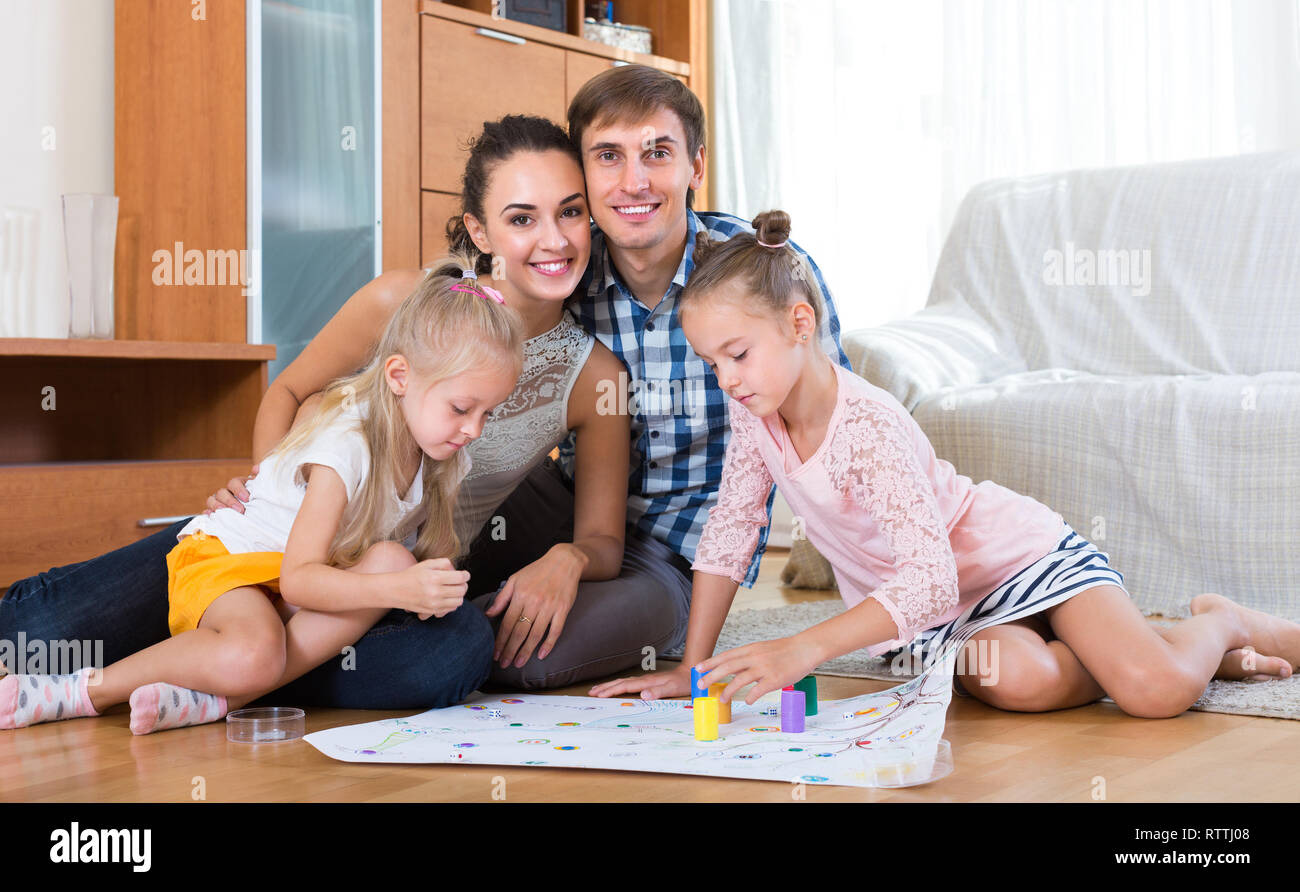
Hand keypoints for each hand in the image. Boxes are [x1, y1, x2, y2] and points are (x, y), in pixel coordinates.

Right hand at [203, 464, 258, 514]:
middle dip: (229, 501)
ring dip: (217, 507)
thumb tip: (256, 468)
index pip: (234, 483)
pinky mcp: (215, 512)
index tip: (247, 499)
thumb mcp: (261, 487)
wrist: (257, 510)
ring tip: (226, 515)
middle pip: (221, 493)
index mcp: (238, 484)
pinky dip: (208, 514)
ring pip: (211, 501)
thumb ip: (261, 477)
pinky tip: (212, 517)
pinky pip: (207, 512)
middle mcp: (226, 492)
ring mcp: (219, 502)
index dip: (239, 490)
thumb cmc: (258, 497)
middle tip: (240, 510)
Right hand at [397, 558, 469, 619]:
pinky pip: (451, 609)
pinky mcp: (432, 611)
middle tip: (459, 581)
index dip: (465, 575)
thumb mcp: (427, 564)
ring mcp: (434, 604)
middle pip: (461, 590)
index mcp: (434, 578)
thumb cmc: (411, 575)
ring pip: (459, 601)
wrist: (395, 590)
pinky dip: (452, 602)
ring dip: (459, 594)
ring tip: (453, 589)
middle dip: (463, 584)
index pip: (460, 578)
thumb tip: (456, 569)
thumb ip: (444, 563)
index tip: (465, 574)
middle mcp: (435, 592)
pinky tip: (447, 596)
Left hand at [485, 545, 583, 668]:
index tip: (495, 654)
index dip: (500, 641)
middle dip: (510, 650)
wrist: (564, 561)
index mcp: (520, 595)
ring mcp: (549, 607)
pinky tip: (541, 655)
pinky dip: (548, 644)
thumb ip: (502, 598)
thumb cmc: (537, 570)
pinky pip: (555, 630)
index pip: (507, 623)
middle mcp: (534, 602)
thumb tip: (489, 614)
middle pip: (519, 632)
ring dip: (526, 651)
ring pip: (535, 634)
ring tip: (518, 663)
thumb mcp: (515, 579)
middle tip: (504, 664)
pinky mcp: (563, 610)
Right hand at [589, 665, 691, 699]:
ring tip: (597, 690)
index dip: (611, 691)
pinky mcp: (647, 682)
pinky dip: (618, 686)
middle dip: (605, 688)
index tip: (599, 695)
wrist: (690, 672)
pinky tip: (616, 688)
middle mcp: (644, 680)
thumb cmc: (683, 682)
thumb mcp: (673, 688)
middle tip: (591, 693)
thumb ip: (658, 691)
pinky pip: (628, 684)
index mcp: (647, 682)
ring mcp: (645, 680)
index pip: (625, 687)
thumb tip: (642, 695)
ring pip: (623, 682)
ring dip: (609, 686)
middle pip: (620, 683)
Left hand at [693, 635, 821, 705]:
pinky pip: (758, 690)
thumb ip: (749, 657)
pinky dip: (750, 697)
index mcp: (751, 649)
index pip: (726, 656)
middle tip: (700, 685)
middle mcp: (755, 657)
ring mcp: (764, 668)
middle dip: (711, 676)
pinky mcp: (775, 679)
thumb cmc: (785, 650)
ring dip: (728, 691)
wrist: (806, 648)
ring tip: (722, 699)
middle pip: (728, 667)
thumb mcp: (763, 648)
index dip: (710, 662)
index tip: (698, 668)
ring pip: (740, 680)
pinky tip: (747, 701)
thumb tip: (734, 667)